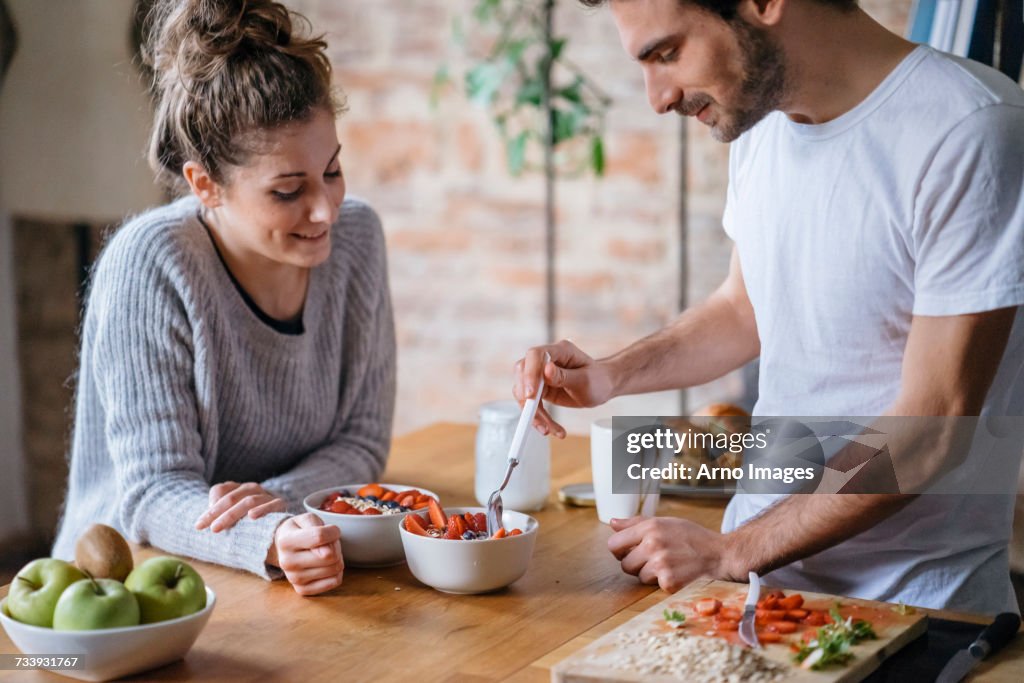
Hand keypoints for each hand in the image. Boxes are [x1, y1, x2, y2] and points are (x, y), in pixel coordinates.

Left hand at [195, 481, 286, 532]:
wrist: (277, 527)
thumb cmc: (249, 523)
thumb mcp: (232, 518)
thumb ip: (219, 516)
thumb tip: (209, 522)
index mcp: (237, 488)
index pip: (219, 491)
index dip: (209, 508)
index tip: (199, 526)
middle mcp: (251, 488)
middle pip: (231, 498)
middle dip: (217, 513)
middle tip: (209, 528)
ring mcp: (265, 494)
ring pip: (248, 501)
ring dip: (232, 514)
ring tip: (219, 528)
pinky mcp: (279, 503)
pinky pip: (272, 505)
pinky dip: (262, 509)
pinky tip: (252, 516)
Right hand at [267, 513, 343, 595]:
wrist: (286, 547)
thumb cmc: (300, 530)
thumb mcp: (307, 519)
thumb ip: (318, 529)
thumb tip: (327, 553)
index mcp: (286, 541)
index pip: (320, 537)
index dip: (333, 532)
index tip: (332, 531)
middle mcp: (287, 562)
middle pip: (330, 555)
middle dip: (335, 546)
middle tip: (328, 543)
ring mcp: (293, 578)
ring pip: (335, 569)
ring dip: (337, 558)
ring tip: (326, 553)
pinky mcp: (302, 590)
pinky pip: (334, 582)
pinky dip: (336, 573)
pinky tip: (327, 566)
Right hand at [513, 339, 614, 437]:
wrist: (603, 387)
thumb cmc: (598, 380)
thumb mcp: (584, 380)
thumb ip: (564, 376)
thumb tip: (546, 370)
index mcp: (559, 351)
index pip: (535, 355)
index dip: (529, 373)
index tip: (531, 395)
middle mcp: (546, 360)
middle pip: (523, 372)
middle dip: (526, 396)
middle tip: (534, 415)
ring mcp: (541, 374)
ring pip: (523, 391)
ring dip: (533, 412)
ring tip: (547, 428)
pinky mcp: (540, 388)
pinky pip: (531, 403)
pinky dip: (538, 418)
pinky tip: (550, 428)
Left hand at [607, 516, 738, 592]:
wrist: (719, 554)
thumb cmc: (692, 537)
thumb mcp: (665, 522)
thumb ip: (635, 523)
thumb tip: (612, 523)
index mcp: (650, 527)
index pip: (613, 544)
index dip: (620, 550)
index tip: (630, 552)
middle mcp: (653, 544)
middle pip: (624, 565)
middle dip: (636, 565)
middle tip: (654, 560)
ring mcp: (661, 564)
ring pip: (639, 578)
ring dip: (651, 575)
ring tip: (669, 565)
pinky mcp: (669, 582)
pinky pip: (654, 587)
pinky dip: (664, 584)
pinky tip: (677, 574)